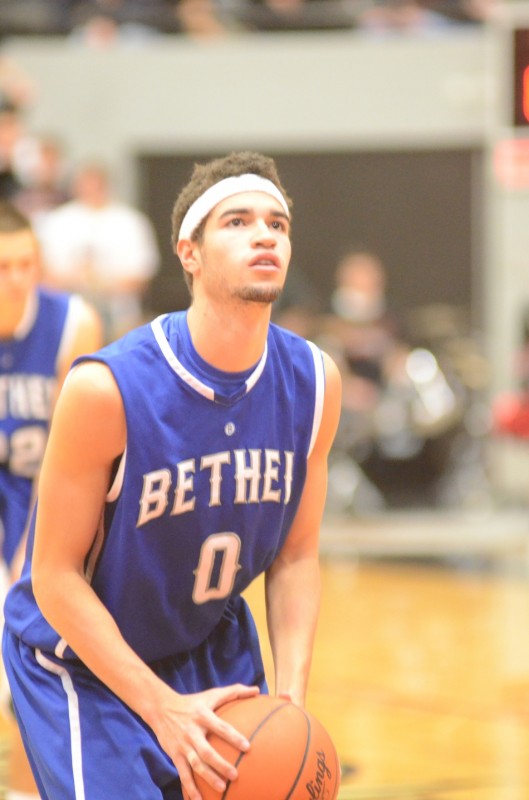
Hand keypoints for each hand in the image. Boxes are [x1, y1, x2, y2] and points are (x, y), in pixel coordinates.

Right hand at [150, 682, 258, 799]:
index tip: (247, 747)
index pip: (220, 727)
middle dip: (220, 765)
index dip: (233, 737)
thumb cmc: (193, 702)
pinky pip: (183, 774)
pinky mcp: (175, 755)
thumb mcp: (211, 694)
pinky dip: (190, 788)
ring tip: (222, 788)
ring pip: (195, 765)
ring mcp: (182, 745)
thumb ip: (234, 692)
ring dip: (208, 778)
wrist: (161, 708)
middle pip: (207, 751)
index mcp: (203, 716)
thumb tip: (257, 689)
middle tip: (235, 775)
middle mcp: (192, 731)